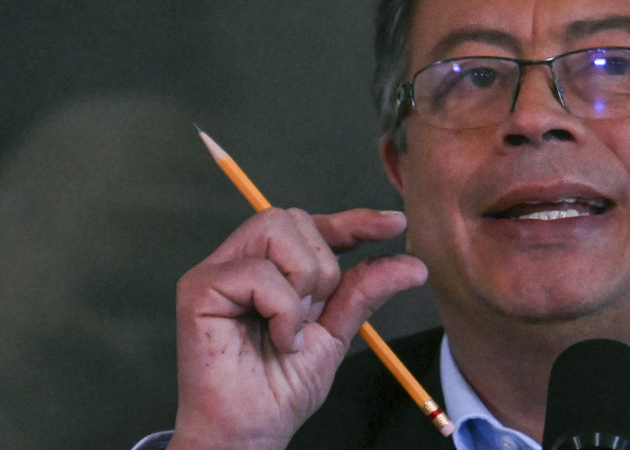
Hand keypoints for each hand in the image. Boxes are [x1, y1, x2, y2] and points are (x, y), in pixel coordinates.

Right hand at [168, 208, 426, 449]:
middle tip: (314, 314)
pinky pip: (257, 272)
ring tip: (292, 329)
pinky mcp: (199, 290)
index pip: (313, 225)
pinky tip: (279, 340)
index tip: (395, 225)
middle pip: (293, 217)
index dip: (353, 221)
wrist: (252, 432)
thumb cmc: (282, 387)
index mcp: (270, 268)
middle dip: (322, 264)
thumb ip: (365, 291)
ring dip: (303, 282)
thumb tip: (414, 264)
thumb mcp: (337, 333)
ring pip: (276, 229)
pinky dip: (282, 309)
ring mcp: (216, 272)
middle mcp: (239, 261)